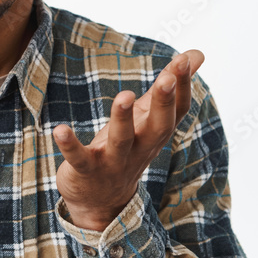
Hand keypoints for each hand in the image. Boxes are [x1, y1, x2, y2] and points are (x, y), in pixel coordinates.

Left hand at [53, 50, 204, 230]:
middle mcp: (140, 148)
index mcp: (154, 133)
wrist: (102, 202)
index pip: (177, 111)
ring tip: (124, 95)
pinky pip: (79, 158)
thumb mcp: (148, 117)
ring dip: (122, 118)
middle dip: (164, 103)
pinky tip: (59, 129)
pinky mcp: (87, 170)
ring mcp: (114, 161)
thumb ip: (168, 87)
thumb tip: (198, 54)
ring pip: (121, 141)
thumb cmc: (128, 148)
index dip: (183, 87)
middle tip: (167, 78)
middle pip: (158, 127)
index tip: (185, 60)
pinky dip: (70, 145)